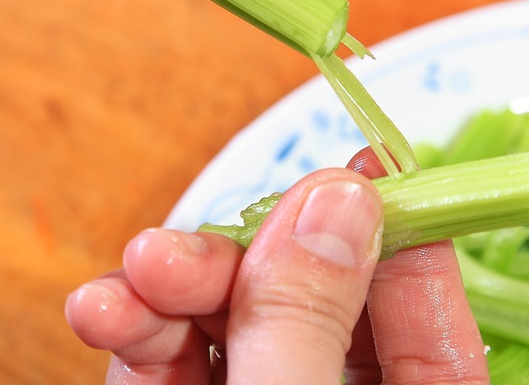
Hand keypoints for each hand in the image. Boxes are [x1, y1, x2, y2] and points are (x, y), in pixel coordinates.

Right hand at [65, 149, 490, 383]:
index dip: (388, 228)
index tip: (355, 164)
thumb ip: (308, 326)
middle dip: (242, 262)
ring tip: (128, 276)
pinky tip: (105, 312)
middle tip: (181, 244)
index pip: (423, 308)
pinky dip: (141, 337)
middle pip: (310, 303)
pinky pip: (179, 367)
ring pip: (234, 327)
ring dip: (175, 291)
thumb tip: (336, 197)